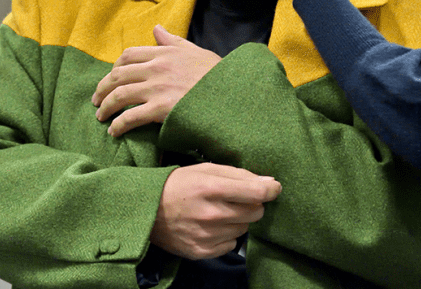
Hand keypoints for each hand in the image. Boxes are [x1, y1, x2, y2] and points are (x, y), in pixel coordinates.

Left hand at [93, 25, 221, 136]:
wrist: (230, 93)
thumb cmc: (216, 73)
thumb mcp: (194, 50)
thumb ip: (172, 41)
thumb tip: (157, 28)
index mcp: (164, 53)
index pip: (129, 55)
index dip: (115, 67)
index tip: (111, 77)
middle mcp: (156, 68)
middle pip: (118, 76)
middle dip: (102, 89)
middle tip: (97, 100)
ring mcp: (157, 88)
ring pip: (119, 96)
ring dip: (105, 107)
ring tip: (101, 116)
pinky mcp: (160, 109)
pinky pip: (130, 117)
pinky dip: (118, 125)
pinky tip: (114, 131)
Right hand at [152, 162, 281, 259]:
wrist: (146, 210)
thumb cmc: (179, 184)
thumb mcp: (206, 169)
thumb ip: (239, 175)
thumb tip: (269, 183)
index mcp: (212, 188)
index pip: (256, 193)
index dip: (271, 190)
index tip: (274, 188)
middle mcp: (210, 214)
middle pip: (255, 212)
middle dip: (251, 204)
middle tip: (236, 199)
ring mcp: (206, 235)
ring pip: (244, 229)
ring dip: (238, 220)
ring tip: (220, 212)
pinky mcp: (201, 251)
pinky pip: (231, 244)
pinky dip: (227, 235)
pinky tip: (212, 226)